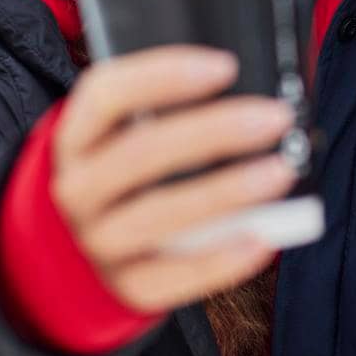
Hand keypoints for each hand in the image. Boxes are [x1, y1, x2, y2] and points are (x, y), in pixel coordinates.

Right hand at [51, 45, 294, 314]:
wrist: (73, 258)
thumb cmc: (122, 179)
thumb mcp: (120, 139)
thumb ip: (167, 114)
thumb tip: (252, 92)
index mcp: (76, 138)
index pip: (106, 95)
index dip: (164, 75)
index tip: (226, 66)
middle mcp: (77, 189)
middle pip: (140, 153)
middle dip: (214, 130)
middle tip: (275, 117)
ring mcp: (97, 243)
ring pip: (159, 215)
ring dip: (226, 190)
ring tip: (281, 171)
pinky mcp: (123, 288)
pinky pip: (172, 277)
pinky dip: (220, 259)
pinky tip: (263, 238)